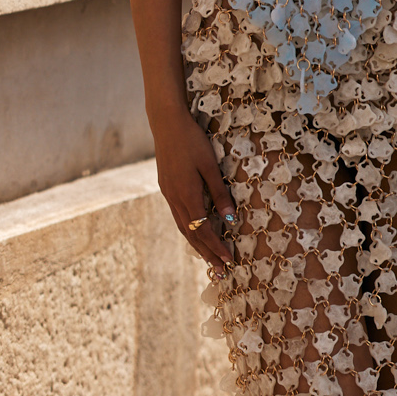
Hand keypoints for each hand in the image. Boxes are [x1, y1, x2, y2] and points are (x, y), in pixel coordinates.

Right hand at [153, 104, 236, 266]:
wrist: (166, 123)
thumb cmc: (192, 140)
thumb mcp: (210, 165)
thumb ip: (219, 193)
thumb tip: (230, 219)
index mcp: (186, 195)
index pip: (203, 230)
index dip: (217, 247)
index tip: (229, 261)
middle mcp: (174, 198)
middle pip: (191, 234)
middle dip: (206, 254)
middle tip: (219, 272)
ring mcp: (168, 193)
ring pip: (183, 227)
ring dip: (196, 245)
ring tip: (209, 259)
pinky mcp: (166, 187)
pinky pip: (178, 216)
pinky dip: (189, 230)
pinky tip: (195, 232)